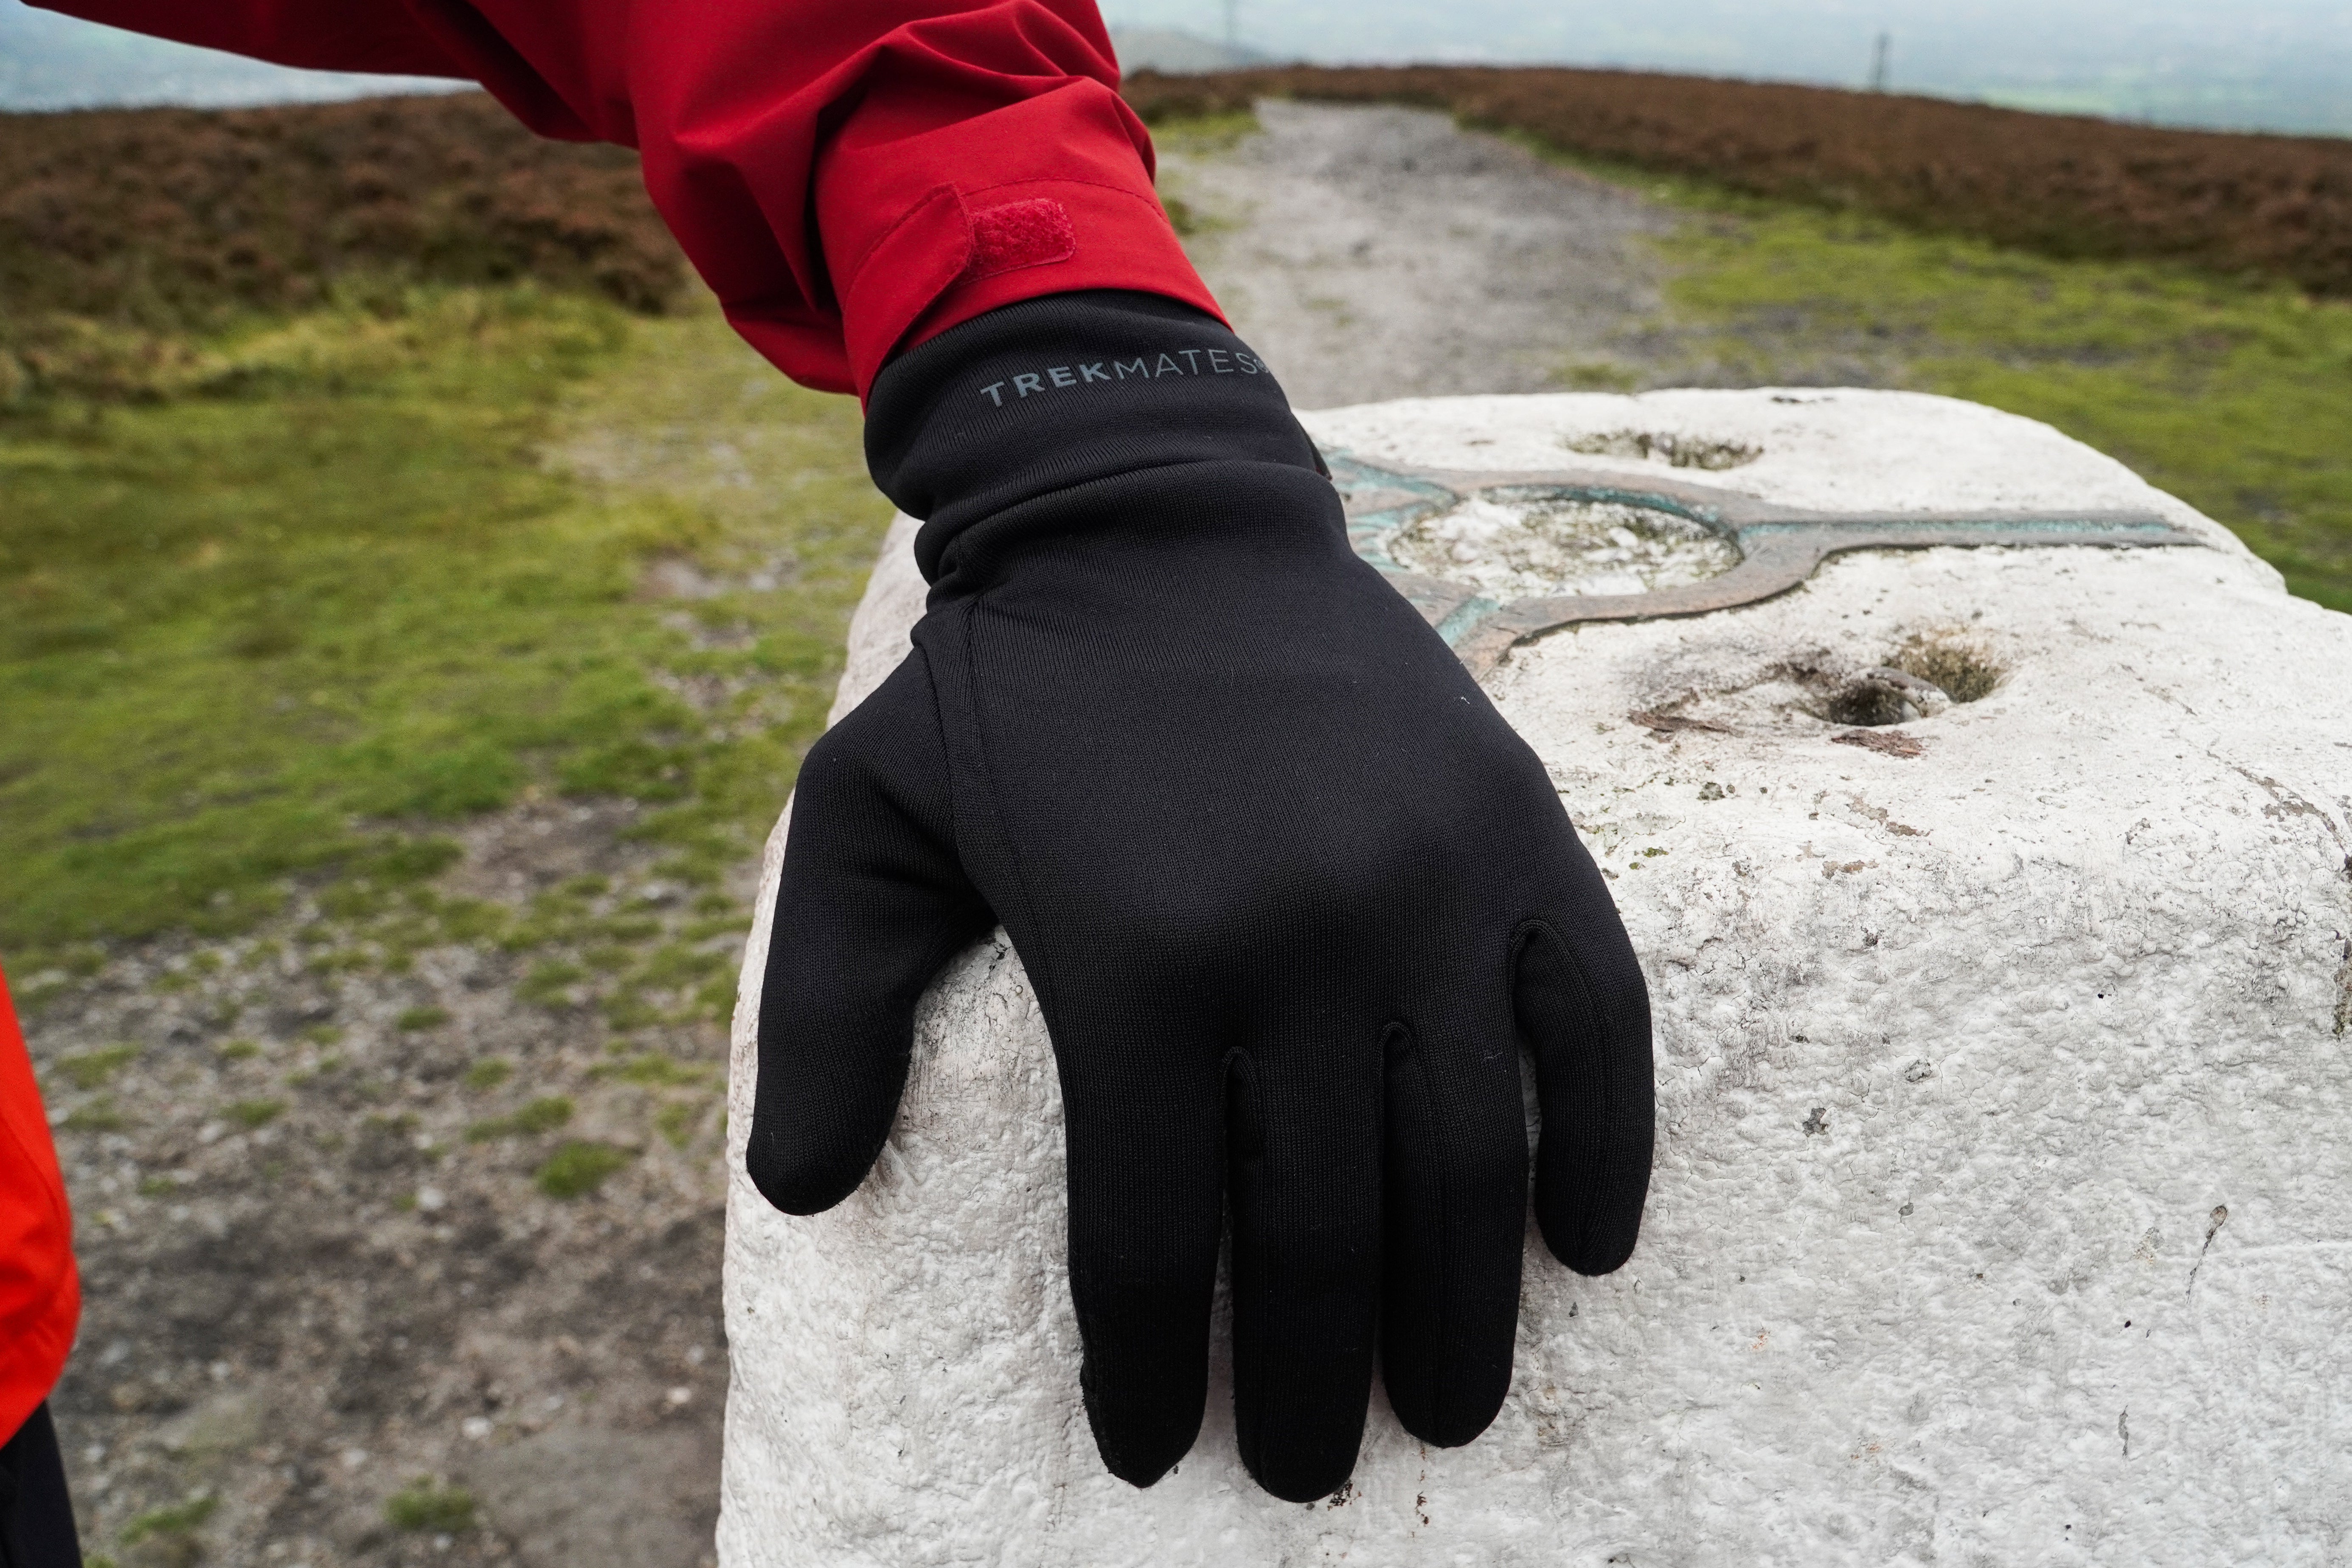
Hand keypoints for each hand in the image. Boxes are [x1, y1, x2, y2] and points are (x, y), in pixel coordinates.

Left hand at [746, 292, 1653, 1501]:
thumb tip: (797, 1193)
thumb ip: (816, 1009)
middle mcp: (1299, 933)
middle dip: (1316, 1384)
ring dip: (1464, 1321)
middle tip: (1310, 1469)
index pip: (1155, 1235)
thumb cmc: (1011, 698)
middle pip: (1324, 1229)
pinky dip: (1601, 1150)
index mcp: (1132, 953)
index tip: (1155, 1454)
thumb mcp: (859, 827)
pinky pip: (1594, 1027)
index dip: (1153, 1370)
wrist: (1161, 523)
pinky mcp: (1521, 837)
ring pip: (1468, 1162)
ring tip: (1443, 1416)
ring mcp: (1430, 885)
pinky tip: (1578, 1252)